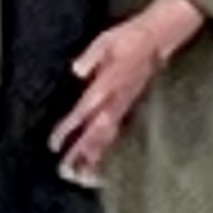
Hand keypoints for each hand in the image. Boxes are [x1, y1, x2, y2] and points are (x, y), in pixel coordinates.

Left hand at [53, 0, 207, 179]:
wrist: (158, 38)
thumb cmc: (130, 37)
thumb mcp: (106, 40)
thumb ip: (91, 58)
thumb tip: (76, 70)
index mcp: (107, 84)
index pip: (84, 111)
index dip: (69, 129)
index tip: (54, 144)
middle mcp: (116, 100)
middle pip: (96, 132)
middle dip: (80, 152)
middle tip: (65, 170)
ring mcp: (125, 105)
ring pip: (109, 136)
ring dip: (95, 156)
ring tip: (81, 175)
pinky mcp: (129, 106)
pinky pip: (118, 132)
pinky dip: (108, 148)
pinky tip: (101, 160)